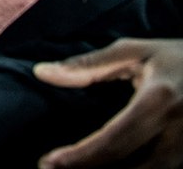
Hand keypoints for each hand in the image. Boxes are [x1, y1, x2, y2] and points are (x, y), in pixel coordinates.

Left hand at [34, 39, 182, 168]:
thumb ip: (87, 65)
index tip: (48, 162)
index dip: (81, 157)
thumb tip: (41, 72)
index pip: (115, 140)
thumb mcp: (134, 51)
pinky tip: (105, 168)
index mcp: (158, 101)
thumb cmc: (176, 58)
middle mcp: (178, 131)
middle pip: (133, 168)